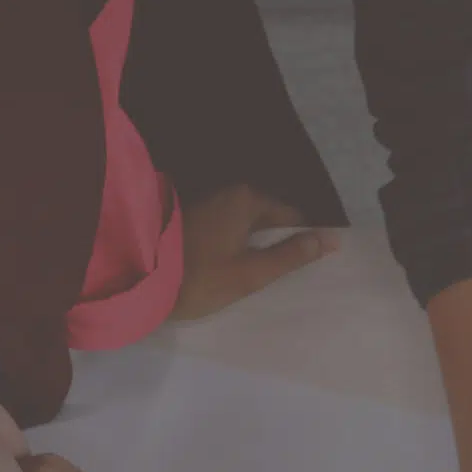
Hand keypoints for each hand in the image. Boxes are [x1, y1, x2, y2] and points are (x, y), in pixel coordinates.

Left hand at [169, 184, 341, 320]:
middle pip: (268, 216)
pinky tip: (238, 264)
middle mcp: (228, 193)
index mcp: (247, 200)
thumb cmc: (201, 278)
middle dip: (280, 239)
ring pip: (247, 223)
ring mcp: (207, 204)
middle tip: (289, 270)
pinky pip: (228, 228)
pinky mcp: (192, 218)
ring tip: (266, 270)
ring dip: (258, 242)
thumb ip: (292, 256)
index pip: (291, 215)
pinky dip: (237, 243)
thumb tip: (330, 239)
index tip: (314, 260)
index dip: (305, 237)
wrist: (140, 278)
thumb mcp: (252, 273)